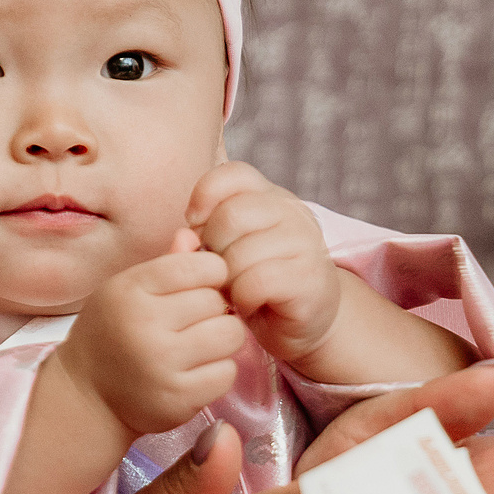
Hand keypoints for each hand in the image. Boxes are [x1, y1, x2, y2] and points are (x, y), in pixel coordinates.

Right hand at [53, 234, 244, 437]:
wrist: (87, 396)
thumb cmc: (112, 333)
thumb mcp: (126, 290)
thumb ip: (164, 264)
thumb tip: (194, 235)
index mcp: (131, 290)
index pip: (201, 265)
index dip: (210, 274)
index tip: (199, 286)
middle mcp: (145, 325)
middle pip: (218, 301)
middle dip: (214, 309)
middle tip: (192, 321)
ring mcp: (162, 365)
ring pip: (230, 336)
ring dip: (221, 339)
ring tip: (198, 344)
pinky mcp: (178, 399)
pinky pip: (227, 373)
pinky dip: (217, 371)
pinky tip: (195, 371)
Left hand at [185, 161, 339, 363]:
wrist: (306, 319)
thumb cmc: (256, 282)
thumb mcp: (228, 248)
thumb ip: (204, 234)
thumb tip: (185, 236)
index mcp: (271, 196)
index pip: (233, 174)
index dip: (204, 196)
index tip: (196, 225)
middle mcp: (292, 212)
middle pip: (230, 215)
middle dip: (212, 248)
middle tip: (218, 270)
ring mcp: (304, 242)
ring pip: (240, 253)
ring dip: (226, 281)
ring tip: (234, 290)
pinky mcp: (309, 277)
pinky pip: (255, 282)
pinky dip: (243, 298)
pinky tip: (248, 303)